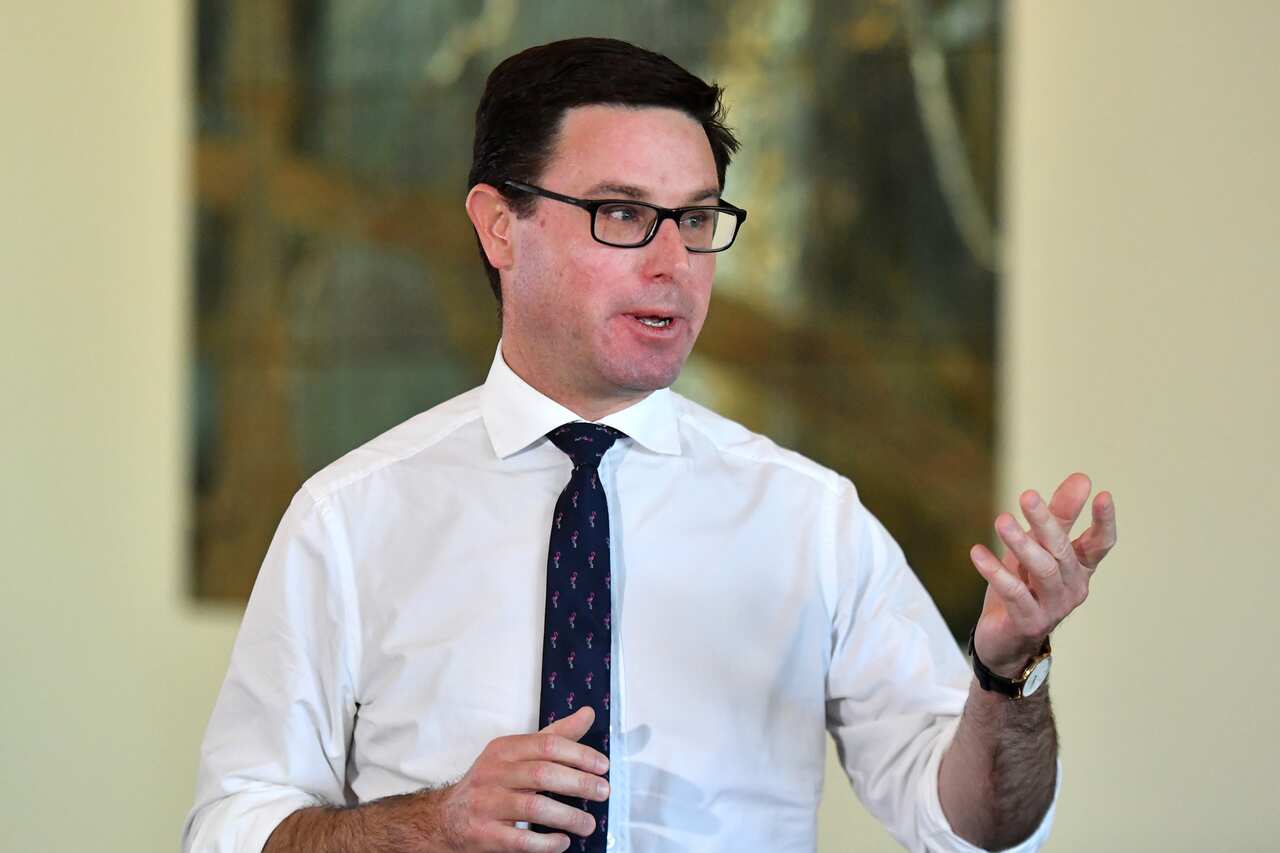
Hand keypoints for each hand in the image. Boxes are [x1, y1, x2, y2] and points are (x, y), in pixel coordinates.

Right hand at [433, 706, 609, 851]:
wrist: (446, 817)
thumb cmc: (492, 782)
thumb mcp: (518, 753)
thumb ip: (554, 736)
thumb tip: (587, 714)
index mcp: (504, 749)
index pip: (547, 745)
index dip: (579, 755)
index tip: (603, 766)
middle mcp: (493, 773)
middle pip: (543, 774)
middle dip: (579, 783)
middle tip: (603, 792)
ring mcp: (486, 804)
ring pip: (534, 807)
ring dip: (568, 817)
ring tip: (589, 825)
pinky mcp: (484, 834)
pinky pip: (520, 840)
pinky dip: (546, 843)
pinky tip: (562, 841)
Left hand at [968, 472, 1116, 675]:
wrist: (1005, 640)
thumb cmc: (1025, 586)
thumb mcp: (1039, 548)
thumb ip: (1059, 516)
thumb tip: (1082, 478)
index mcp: (1079, 568)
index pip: (1100, 544)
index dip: (1104, 521)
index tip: (1103, 494)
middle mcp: (1072, 587)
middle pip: (1062, 550)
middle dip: (1046, 522)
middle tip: (1027, 495)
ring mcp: (1053, 607)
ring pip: (1041, 570)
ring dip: (1020, 543)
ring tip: (1001, 520)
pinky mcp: (1029, 622)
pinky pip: (1013, 592)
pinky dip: (995, 572)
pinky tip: (977, 552)